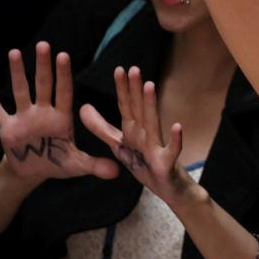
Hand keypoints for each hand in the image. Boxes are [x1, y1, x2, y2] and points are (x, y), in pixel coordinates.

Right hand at [0, 42, 118, 181]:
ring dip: (17, 72)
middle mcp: (43, 112)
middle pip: (43, 85)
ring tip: (14, 52)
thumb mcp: (76, 165)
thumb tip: (117, 173)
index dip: (63, 75)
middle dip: (43, 66)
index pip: (64, 92)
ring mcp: (24, 117)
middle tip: (44, 44)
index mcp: (62, 118)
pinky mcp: (7, 127)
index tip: (63, 56)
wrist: (32, 172)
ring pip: (21, 91)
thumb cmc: (57, 163)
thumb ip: (95, 165)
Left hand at [81, 67, 197, 211]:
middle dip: (135, 90)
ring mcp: (157, 148)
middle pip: (138, 110)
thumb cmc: (146, 164)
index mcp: (134, 131)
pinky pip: (170, 151)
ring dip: (151, 106)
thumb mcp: (119, 145)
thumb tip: (81, 107)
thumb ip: (101, 127)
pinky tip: (176, 126)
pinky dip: (175, 140)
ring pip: (153, 124)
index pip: (127, 107)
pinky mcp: (166, 164)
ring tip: (150, 87)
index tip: (119, 69)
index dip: (122, 89)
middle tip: (133, 69)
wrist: (169, 189)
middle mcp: (146, 135)